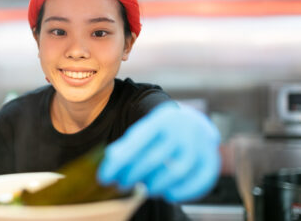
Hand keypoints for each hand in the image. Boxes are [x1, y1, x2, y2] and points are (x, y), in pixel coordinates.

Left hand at [98, 101, 220, 202]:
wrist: (192, 121)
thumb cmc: (159, 131)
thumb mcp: (142, 131)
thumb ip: (125, 147)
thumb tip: (108, 165)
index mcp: (161, 120)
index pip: (136, 142)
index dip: (118, 162)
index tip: (103, 177)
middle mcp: (182, 130)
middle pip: (155, 157)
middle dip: (134, 175)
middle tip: (122, 185)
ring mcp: (200, 145)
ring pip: (178, 170)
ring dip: (157, 185)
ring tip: (145, 189)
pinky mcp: (211, 161)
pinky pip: (200, 181)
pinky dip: (183, 192)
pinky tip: (168, 195)